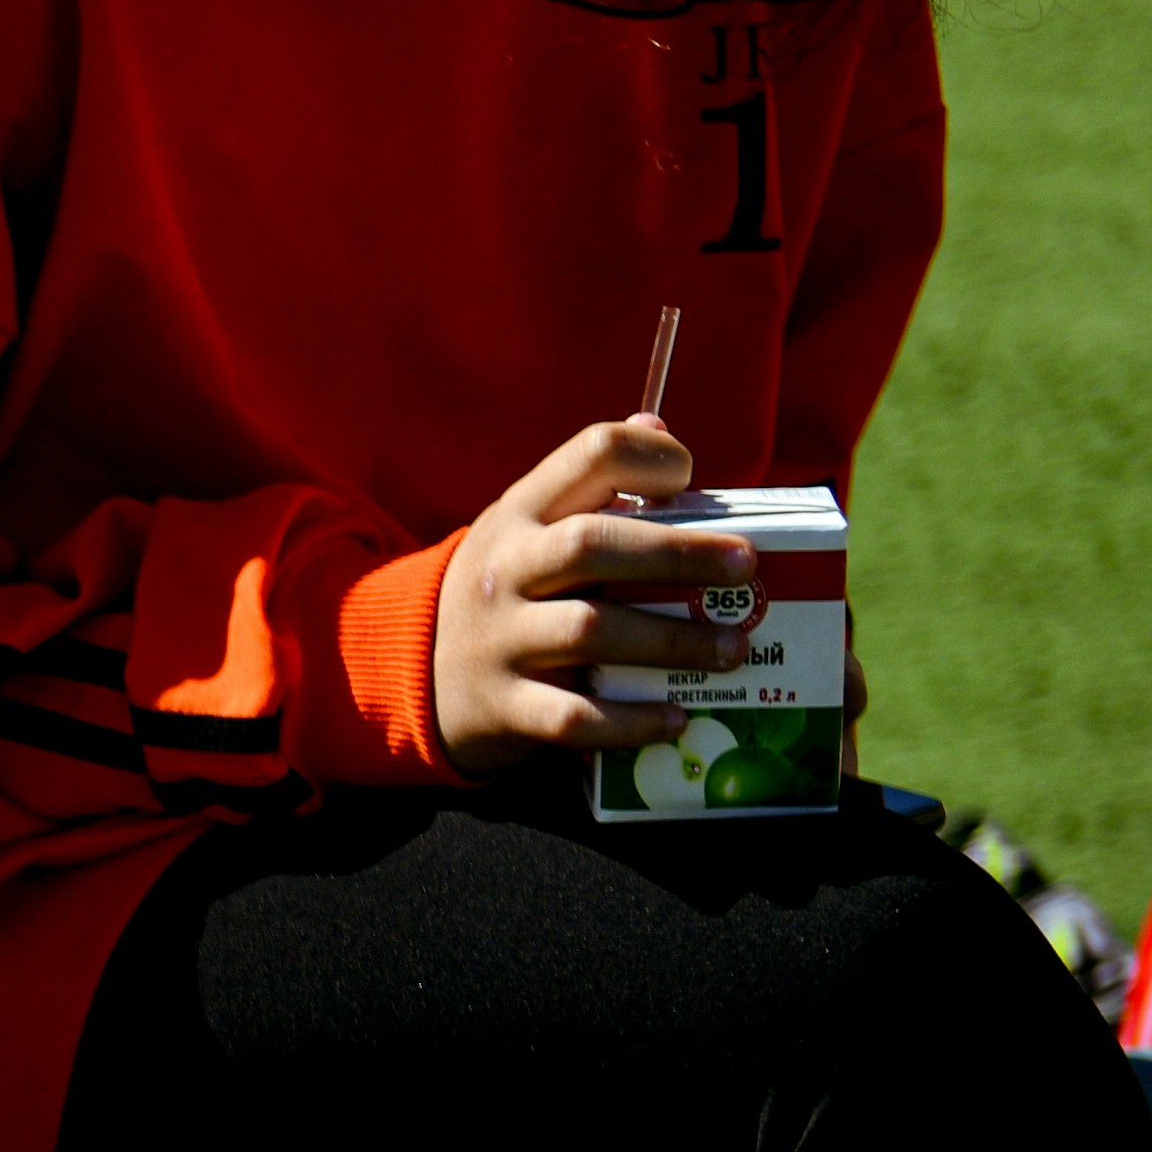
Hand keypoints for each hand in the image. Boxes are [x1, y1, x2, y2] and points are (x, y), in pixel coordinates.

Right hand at [432, 417, 760, 772]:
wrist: (407, 668)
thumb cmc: (503, 591)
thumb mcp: (525, 527)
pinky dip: (629, 720)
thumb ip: (589, 484)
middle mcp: (504, 570)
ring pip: (589, 632)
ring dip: (673, 641)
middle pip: (592, 546)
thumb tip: (658, 431)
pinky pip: (572, 717)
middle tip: (744, 567)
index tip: (689, 480)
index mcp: (521, 514)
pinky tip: (675, 716)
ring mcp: (499, 640)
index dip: (649, 460)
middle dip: (678, 553)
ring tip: (733, 648)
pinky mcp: (503, 706)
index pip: (589, 456)